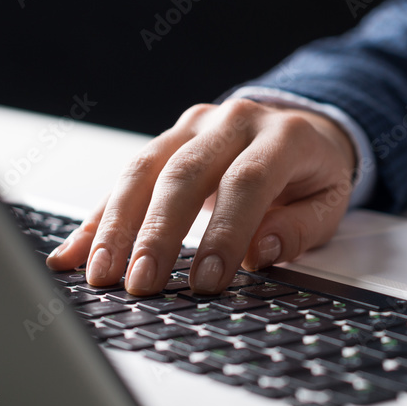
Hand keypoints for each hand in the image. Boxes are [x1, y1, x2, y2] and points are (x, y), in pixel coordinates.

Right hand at [46, 99, 356, 294]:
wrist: (304, 129)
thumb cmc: (315, 174)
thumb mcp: (330, 203)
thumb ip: (299, 229)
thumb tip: (259, 253)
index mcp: (284, 136)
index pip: (247, 182)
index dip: (225, 232)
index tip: (207, 280)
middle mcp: (234, 122)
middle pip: (186, 174)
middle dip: (159, 233)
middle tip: (143, 283)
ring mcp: (197, 126)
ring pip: (146, 169)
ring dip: (117, 226)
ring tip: (103, 274)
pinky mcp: (170, 138)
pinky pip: (128, 177)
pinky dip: (100, 218)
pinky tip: (76, 252)